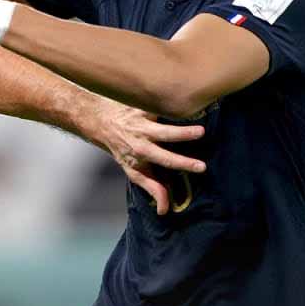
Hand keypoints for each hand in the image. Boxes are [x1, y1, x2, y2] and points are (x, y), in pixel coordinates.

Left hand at [94, 99, 205, 214]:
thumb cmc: (123, 149)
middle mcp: (142, 134)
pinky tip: (185, 95)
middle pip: (166, 134)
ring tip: (197, 110)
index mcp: (142, 152)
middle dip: (183, 134)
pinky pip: (156, 99)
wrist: (102, 123)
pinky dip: (168, 98)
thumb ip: (152, 188)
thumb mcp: (135, 171)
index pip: (166, 160)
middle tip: (201, 132)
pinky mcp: (141, 101)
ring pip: (162, 113)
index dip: (184, 164)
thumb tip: (165, 210)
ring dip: (177, 112)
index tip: (202, 167)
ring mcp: (141, 116)